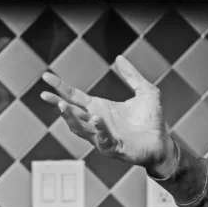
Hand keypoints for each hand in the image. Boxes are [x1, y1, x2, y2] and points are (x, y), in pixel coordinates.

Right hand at [40, 55, 173, 167]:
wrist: (163, 143)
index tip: (46, 77)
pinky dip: (99, 130)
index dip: (60, 87)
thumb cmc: (152, 120)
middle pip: (71, 113)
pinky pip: (103, 140)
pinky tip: (97, 119)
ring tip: (63, 106)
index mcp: (99, 108)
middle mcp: (97, 122)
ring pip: (81, 129)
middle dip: (58, 104)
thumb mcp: (144, 91)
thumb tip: (119, 57)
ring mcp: (103, 137)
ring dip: (71, 118)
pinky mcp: (115, 148)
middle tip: (45, 95)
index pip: (74, 97)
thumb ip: (131, 75)